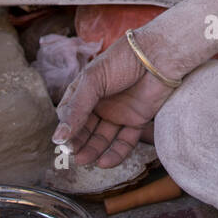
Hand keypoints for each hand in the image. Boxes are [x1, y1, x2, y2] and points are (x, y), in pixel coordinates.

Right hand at [53, 35, 178, 168]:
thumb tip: (58, 137)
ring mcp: (119, 112)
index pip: (70, 114)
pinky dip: (116, 154)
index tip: (62, 142)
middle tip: (73, 155)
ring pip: (103, 138)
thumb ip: (76, 109)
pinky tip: (104, 162)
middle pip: (86, 129)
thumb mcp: (93, 80)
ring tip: (84, 160)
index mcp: (86, 90)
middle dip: (79, 143)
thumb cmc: (123, 60)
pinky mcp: (138, 120)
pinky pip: (125, 141)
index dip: (66, 128)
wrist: (159, 55)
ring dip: (93, 150)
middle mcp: (102, 103)